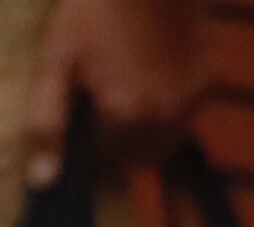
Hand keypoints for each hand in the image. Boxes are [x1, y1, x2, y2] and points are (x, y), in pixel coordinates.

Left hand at [26, 0, 202, 183]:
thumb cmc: (94, 10)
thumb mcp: (56, 59)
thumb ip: (47, 122)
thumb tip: (45, 182)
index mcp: (125, 117)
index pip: (103, 167)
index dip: (84, 153)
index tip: (76, 129)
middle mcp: (166, 120)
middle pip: (137, 161)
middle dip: (116, 146)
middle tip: (98, 107)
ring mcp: (192, 104)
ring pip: (164, 144)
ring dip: (144, 132)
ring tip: (125, 90)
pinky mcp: (208, 85)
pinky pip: (184, 117)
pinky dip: (167, 110)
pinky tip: (151, 76)